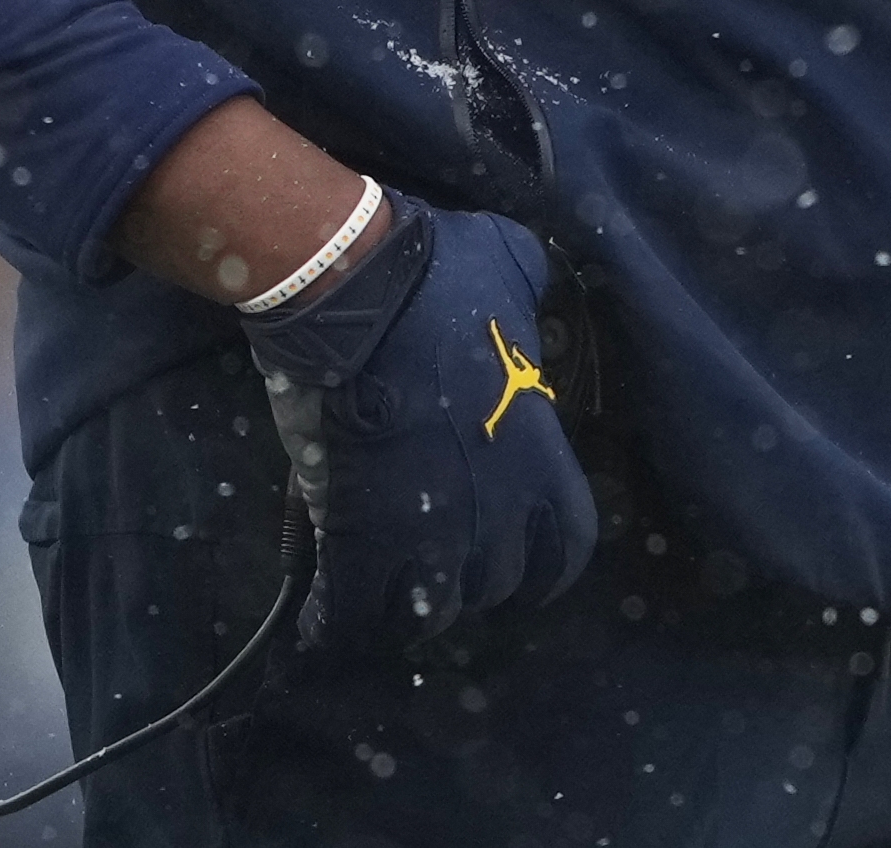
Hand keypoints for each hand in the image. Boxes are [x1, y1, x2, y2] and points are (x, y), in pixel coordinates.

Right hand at [239, 195, 597, 646]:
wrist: (356, 292)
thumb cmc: (441, 275)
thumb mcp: (517, 268)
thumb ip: (530, 296)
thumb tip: (528, 294)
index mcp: (541, 457)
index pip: (567, 547)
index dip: (542, 564)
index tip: (521, 565)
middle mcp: (497, 508)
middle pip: (495, 585)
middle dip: (471, 578)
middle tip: (440, 559)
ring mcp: (429, 529)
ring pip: (430, 611)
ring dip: (410, 605)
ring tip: (386, 591)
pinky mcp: (360, 536)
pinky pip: (354, 611)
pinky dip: (338, 623)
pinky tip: (323, 621)